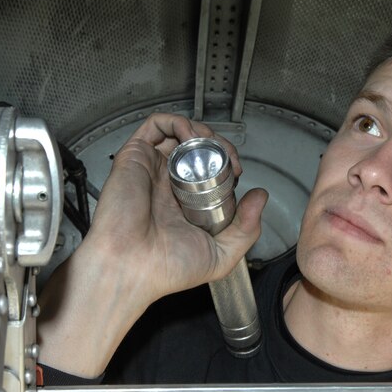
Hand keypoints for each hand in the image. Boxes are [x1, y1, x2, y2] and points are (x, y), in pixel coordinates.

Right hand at [38, 113, 266, 376]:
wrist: (130, 268)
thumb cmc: (165, 269)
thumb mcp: (221, 256)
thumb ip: (247, 229)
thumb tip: (260, 197)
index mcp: (184, 204)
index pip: (210, 171)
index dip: (227, 163)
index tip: (236, 171)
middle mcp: (167, 184)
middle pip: (197, 148)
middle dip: (218, 144)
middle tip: (227, 156)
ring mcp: (152, 169)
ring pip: (179, 133)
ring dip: (200, 130)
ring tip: (210, 144)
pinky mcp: (135, 157)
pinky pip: (155, 126)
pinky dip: (177, 122)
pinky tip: (190, 137)